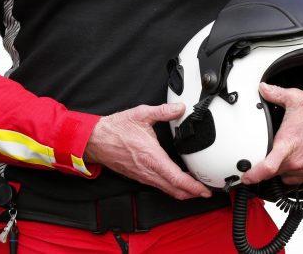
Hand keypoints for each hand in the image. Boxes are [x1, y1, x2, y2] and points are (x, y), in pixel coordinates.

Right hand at [84, 102, 211, 199]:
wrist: (95, 140)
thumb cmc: (115, 129)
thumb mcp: (141, 114)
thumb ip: (163, 111)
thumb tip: (179, 108)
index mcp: (151, 157)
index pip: (176, 179)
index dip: (193, 187)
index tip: (205, 190)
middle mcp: (148, 171)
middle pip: (175, 190)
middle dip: (193, 194)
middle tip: (206, 192)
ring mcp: (143, 176)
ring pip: (167, 190)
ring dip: (183, 192)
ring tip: (195, 189)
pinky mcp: (139, 177)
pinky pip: (159, 187)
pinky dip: (171, 188)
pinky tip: (176, 182)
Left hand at [241, 83, 302, 185]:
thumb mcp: (295, 98)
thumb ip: (275, 93)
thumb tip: (262, 88)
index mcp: (289, 143)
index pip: (268, 167)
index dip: (253, 175)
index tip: (245, 176)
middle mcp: (298, 160)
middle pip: (272, 174)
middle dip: (264, 168)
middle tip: (261, 157)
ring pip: (284, 178)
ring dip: (279, 170)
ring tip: (280, 156)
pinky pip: (297, 180)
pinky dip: (291, 173)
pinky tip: (292, 160)